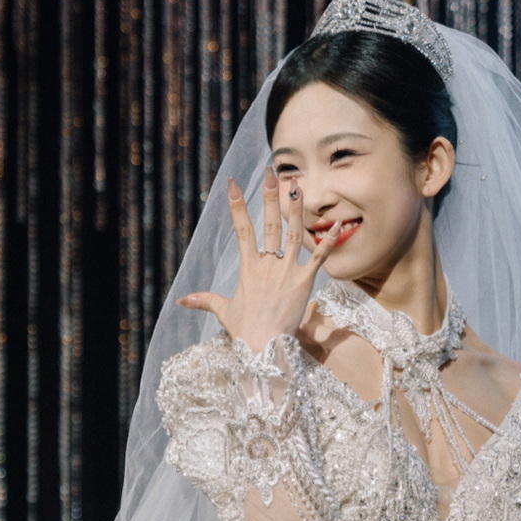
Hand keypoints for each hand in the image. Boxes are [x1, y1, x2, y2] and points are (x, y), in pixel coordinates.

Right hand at [176, 172, 340, 350]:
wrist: (263, 347)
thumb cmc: (244, 331)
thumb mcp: (223, 312)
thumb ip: (205, 300)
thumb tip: (182, 300)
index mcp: (248, 267)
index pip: (241, 229)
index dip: (237, 205)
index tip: (233, 184)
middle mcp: (267, 263)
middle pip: (268, 223)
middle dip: (269, 196)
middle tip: (272, 173)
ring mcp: (286, 270)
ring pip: (292, 232)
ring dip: (296, 208)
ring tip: (298, 185)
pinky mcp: (304, 281)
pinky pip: (319, 257)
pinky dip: (328, 240)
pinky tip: (338, 223)